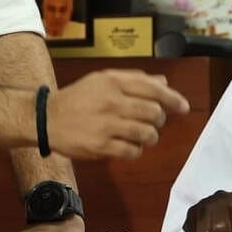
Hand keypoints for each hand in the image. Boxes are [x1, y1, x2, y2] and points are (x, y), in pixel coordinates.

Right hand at [47, 69, 189, 159]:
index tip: (184, 107)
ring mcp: (106, 125)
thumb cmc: (78, 98)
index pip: (153, 89)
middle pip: (154, 113)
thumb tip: (163, 83)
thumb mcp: (103, 80)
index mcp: (113, 82)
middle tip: (152, 122)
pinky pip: (132, 151)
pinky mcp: (101, 146)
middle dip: (159, 120)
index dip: (173, 99)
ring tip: (142, 136)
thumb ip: (133, 80)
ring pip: (146, 134)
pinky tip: (129, 146)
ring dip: (150, 137)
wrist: (47, 118)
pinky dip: (136, 150)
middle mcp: (112, 101)